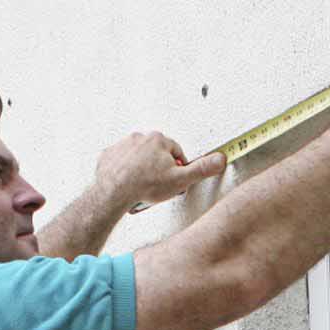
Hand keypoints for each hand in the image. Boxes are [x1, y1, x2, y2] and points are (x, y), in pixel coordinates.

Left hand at [97, 131, 225, 209]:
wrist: (114, 192)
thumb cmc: (145, 185)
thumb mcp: (181, 179)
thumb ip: (202, 169)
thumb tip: (220, 159)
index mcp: (159, 140)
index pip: (175, 152)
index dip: (177, 168)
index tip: (174, 179)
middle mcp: (140, 137)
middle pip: (156, 153)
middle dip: (158, 168)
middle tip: (157, 186)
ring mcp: (122, 145)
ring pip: (138, 157)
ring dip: (141, 168)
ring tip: (142, 186)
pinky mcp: (109, 155)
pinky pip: (120, 161)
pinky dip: (124, 170)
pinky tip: (127, 183)